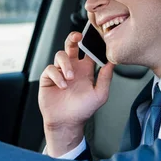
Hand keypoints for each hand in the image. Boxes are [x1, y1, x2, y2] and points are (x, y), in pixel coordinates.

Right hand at [39, 32, 113, 155]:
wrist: (67, 123)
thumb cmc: (83, 110)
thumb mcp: (99, 94)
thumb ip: (105, 77)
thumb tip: (112, 62)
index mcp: (85, 70)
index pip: (88, 51)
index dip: (90, 42)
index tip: (94, 37)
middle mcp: (72, 68)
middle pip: (71, 45)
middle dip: (73, 38)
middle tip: (77, 36)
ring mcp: (60, 72)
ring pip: (60, 55)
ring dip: (66, 64)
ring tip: (70, 77)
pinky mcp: (48, 78)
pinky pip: (50, 68)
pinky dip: (56, 75)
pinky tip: (62, 86)